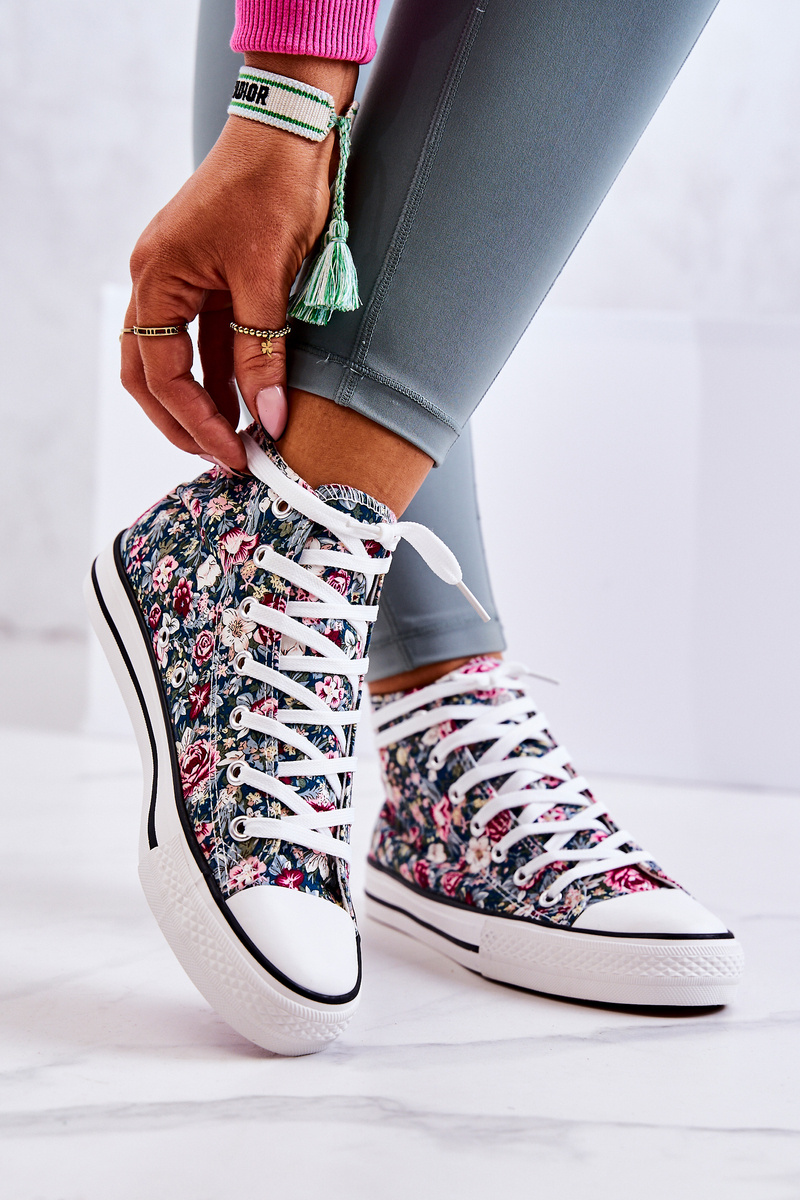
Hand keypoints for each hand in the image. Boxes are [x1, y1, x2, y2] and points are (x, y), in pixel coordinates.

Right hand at [122, 54, 356, 470]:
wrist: (293, 127)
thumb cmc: (273, 187)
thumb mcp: (268, 279)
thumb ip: (263, 354)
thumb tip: (269, 420)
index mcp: (158, 279)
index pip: (164, 374)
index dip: (197, 422)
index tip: (233, 455)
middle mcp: (160, 280)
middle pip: (152, 372)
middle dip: (184, 420)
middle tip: (221, 458)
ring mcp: (185, 277)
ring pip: (180, 357)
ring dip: (206, 399)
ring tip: (239, 437)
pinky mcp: (213, 274)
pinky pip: (208, 336)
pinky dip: (224, 370)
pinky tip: (249, 398)